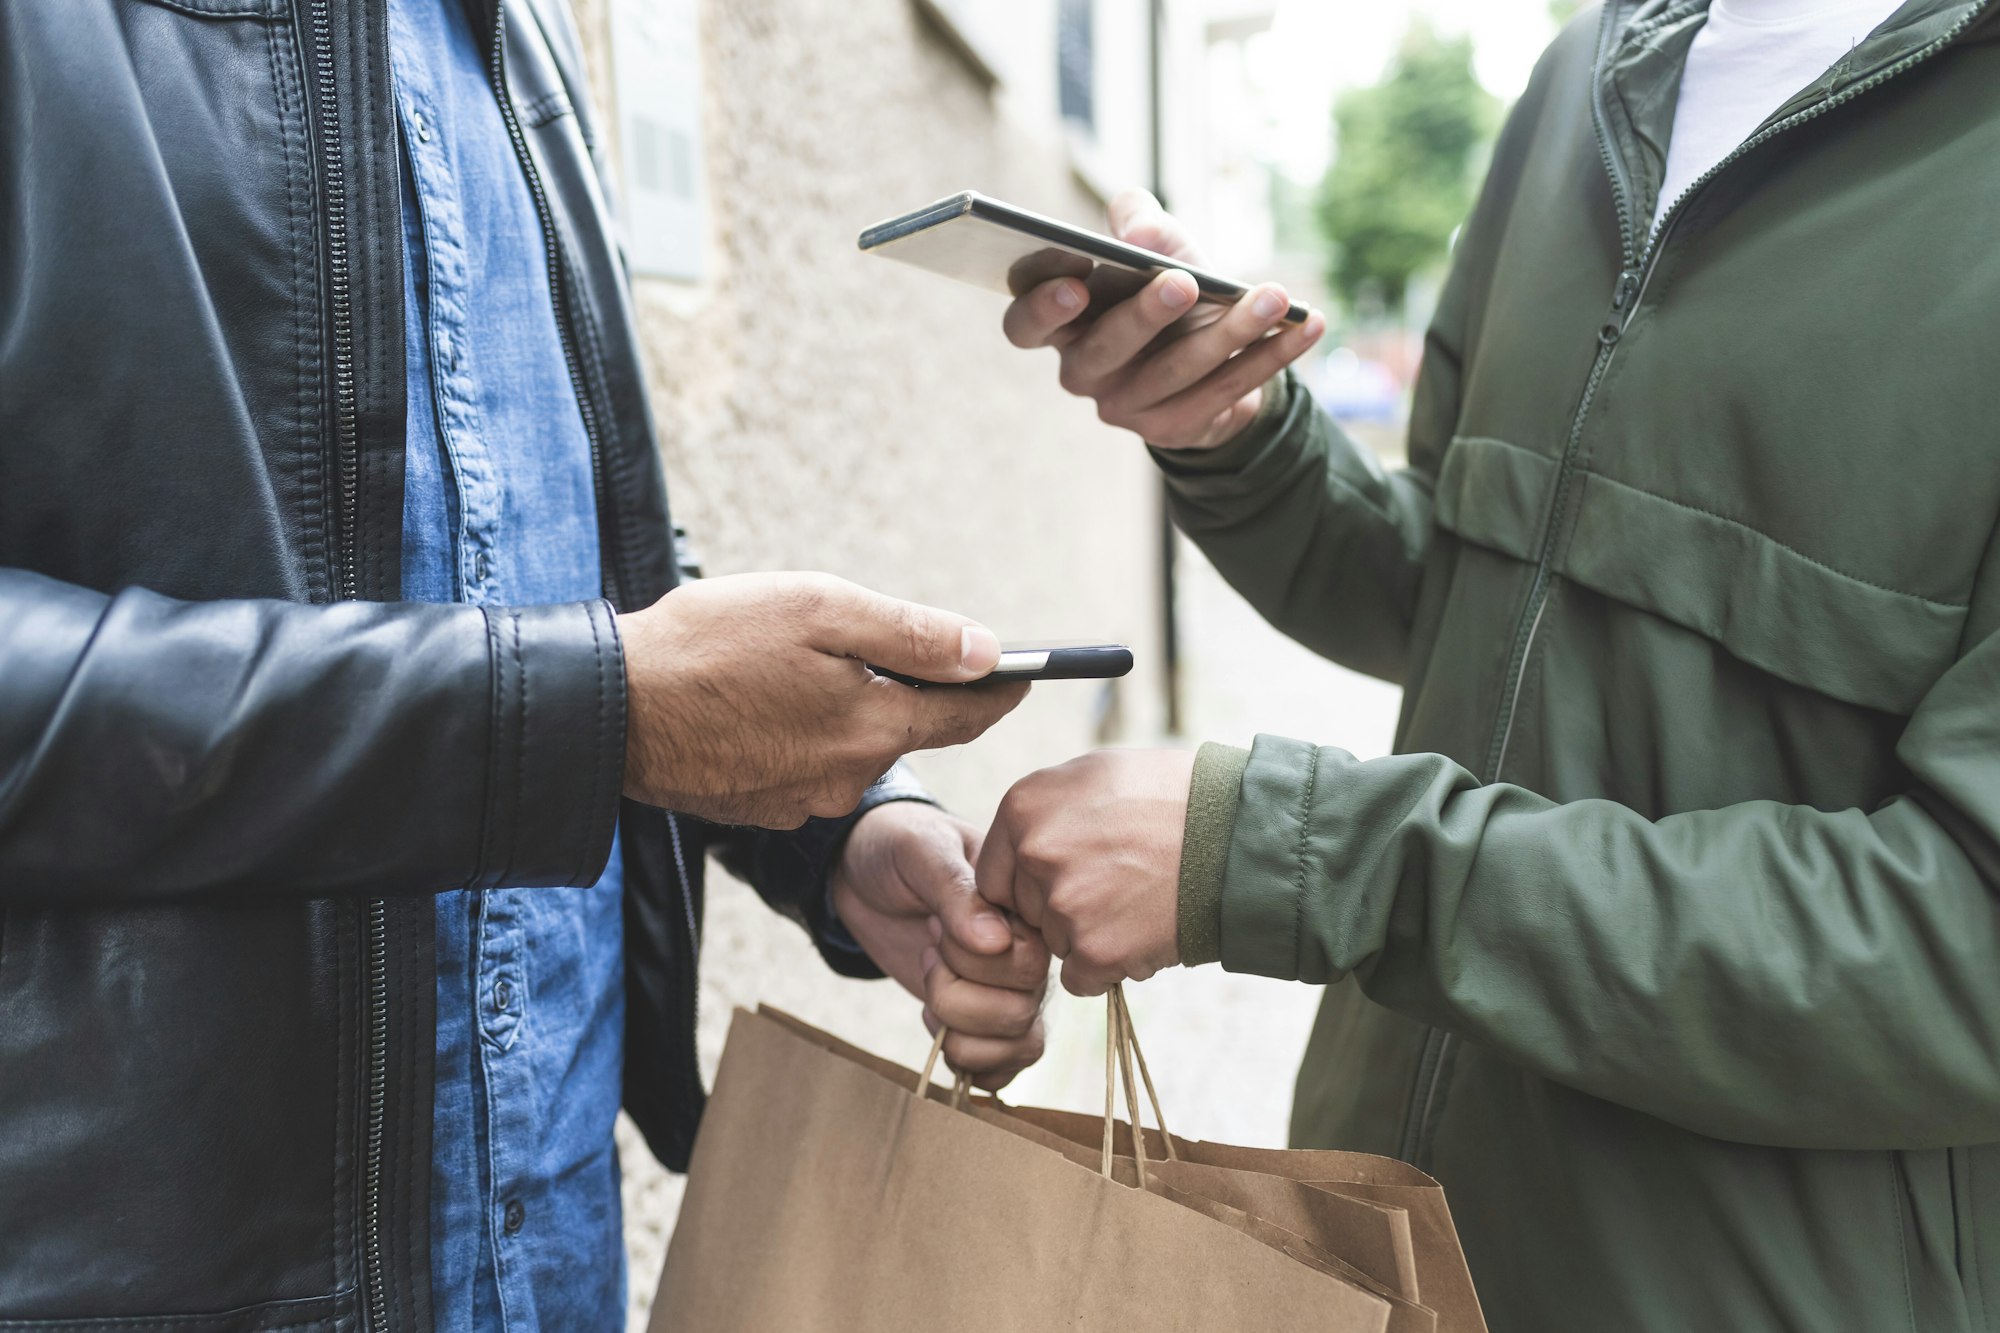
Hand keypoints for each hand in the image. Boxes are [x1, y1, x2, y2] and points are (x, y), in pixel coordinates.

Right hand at [617, 573, 1028, 827]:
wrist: (606, 707)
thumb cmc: (711, 643)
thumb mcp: (819, 611)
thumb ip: (911, 634)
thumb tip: (986, 651)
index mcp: (874, 729)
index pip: (966, 716)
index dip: (1000, 689)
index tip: (1026, 673)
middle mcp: (847, 780)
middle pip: (904, 729)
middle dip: (902, 687)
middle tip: (866, 639)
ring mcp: (801, 801)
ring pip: (851, 746)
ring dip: (842, 707)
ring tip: (791, 664)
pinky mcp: (760, 807)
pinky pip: (804, 764)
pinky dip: (799, 732)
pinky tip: (761, 700)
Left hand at [831, 801, 1050, 1089]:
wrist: (865, 870)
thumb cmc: (897, 848)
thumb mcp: (920, 851)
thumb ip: (957, 892)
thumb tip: (996, 943)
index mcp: (1026, 910)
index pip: (1030, 964)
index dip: (973, 961)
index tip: (935, 927)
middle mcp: (1029, 954)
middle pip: (1021, 1012)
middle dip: (956, 996)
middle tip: (929, 954)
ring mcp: (1008, 991)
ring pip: (1020, 1045)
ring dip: (960, 1033)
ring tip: (930, 994)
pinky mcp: (982, 1020)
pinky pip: (1007, 1067)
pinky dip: (972, 1064)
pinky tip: (937, 1028)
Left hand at [977, 749, 1193, 996]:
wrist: (1239, 834)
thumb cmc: (1172, 795)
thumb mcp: (1095, 775)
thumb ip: (1044, 811)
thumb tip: (1019, 847)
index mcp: (1023, 808)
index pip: (994, 875)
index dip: (1029, 882)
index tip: (1068, 877)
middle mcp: (1033, 855)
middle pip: (1027, 911)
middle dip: (1060, 908)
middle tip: (1116, 882)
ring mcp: (1063, 906)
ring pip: (1056, 943)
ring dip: (1090, 935)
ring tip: (1139, 898)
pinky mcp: (1095, 951)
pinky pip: (1083, 976)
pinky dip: (1110, 966)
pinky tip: (1144, 930)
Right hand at [1002, 188, 1326, 450]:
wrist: (1213, 354)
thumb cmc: (1170, 286)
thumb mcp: (1157, 245)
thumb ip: (1140, 221)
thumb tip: (1141, 231)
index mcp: (1062, 324)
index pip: (1026, 325)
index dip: (1042, 307)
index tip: (1075, 282)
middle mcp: (1083, 371)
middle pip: (1103, 349)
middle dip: (1144, 315)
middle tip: (1182, 281)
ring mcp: (1124, 407)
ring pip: (1176, 370)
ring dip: (1231, 331)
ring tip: (1274, 295)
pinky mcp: (1172, 428)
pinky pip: (1224, 391)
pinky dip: (1270, 356)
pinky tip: (1306, 324)